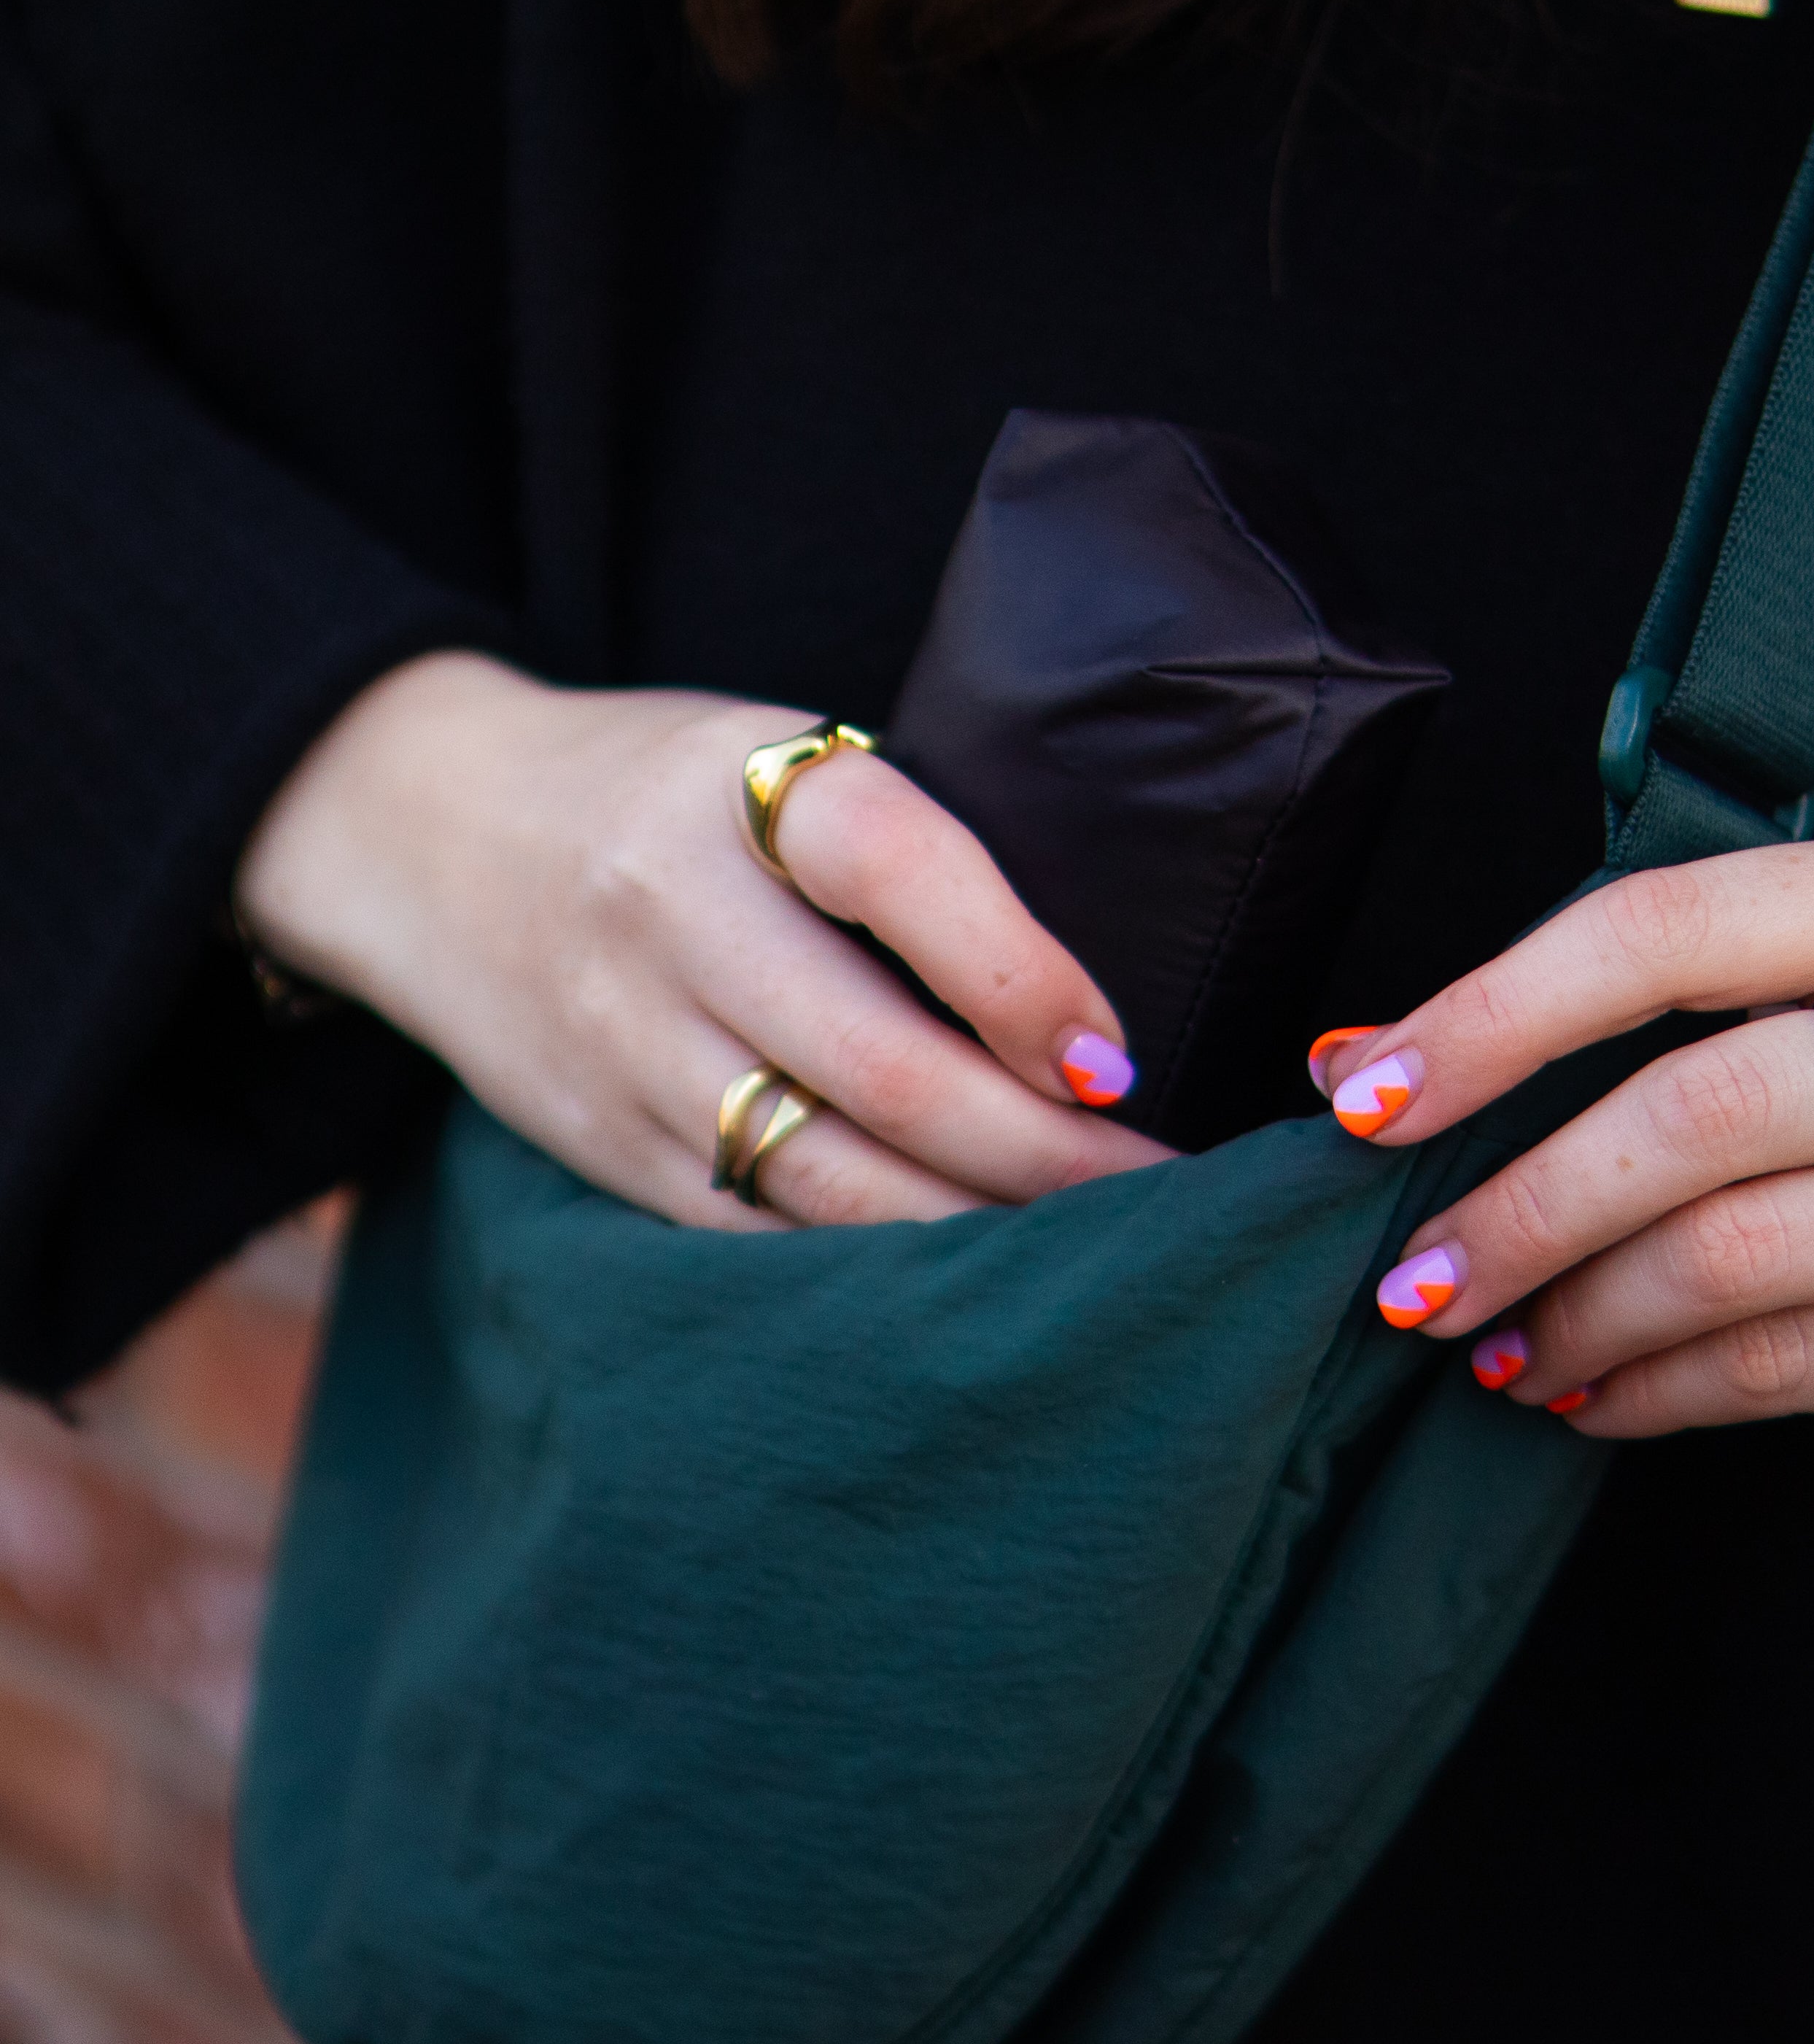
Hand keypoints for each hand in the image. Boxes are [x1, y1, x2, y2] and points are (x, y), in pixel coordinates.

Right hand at [235, 652, 1166, 1229]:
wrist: (417, 834)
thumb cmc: (656, 792)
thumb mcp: (765, 756)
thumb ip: (901, 850)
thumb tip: (1087, 1012)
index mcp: (733, 786)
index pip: (895, 867)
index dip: (1020, 975)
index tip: (1115, 1063)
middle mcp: (671, 917)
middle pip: (882, 1067)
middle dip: (1044, 1155)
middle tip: (1166, 1198)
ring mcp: (626, 1048)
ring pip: (827, 1180)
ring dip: (978, 1234)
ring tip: (1098, 1262)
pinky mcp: (603, 1146)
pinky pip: (760, 1235)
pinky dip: (874, 1269)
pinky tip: (966, 1286)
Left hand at [1315, 838, 1813, 1433]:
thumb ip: (1652, 990)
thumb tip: (1362, 1057)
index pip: (1669, 927)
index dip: (1497, 1012)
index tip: (1364, 1094)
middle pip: (1698, 1117)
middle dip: (1522, 1213)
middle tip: (1410, 1281)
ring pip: (1745, 1262)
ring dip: (1584, 1322)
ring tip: (1490, 1349)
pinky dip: (1676, 1396)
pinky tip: (1596, 1403)